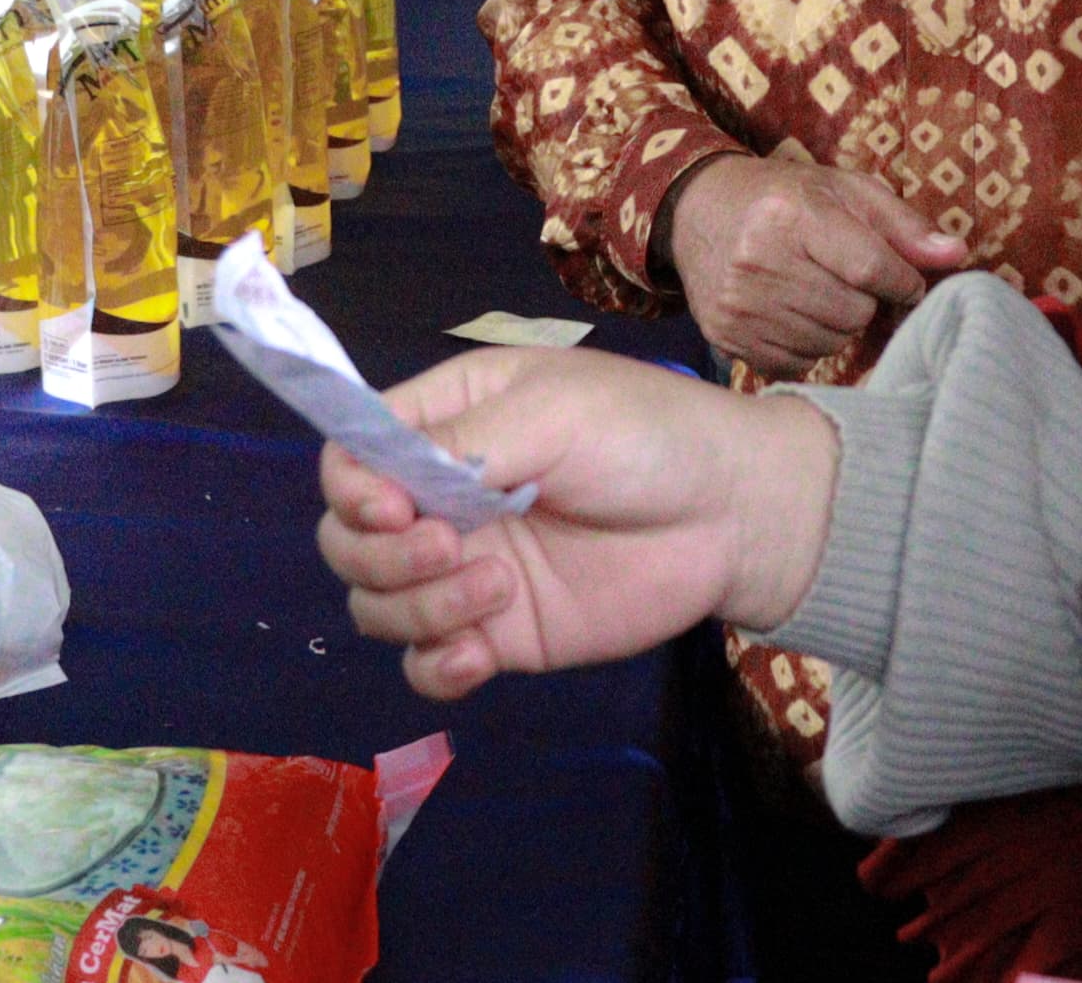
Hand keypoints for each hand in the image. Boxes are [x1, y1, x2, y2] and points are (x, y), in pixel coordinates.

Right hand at [317, 346, 838, 698]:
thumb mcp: (553, 412)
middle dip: (382, 555)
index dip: (352, 489)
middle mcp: (441, 499)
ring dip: (418, 607)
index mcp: (447, 425)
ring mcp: (467, 569)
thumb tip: (387, 485)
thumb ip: (462, 445)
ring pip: (378, 606)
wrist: (733, 515)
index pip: (351, 458)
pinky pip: (428, 667)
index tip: (395, 508)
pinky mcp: (500, 633)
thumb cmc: (647, 436)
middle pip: (348, 540)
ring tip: (498, 590)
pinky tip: (480, 655)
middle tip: (454, 550)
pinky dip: (436, 668)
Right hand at [664, 155, 970, 379]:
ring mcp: (738, 304)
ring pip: (830, 343)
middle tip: (844, 278)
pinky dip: (808, 345)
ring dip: (838, 325)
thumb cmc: (785, 197)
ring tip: (818, 292)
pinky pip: (798, 364)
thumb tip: (958, 256)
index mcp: (793, 215)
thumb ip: (905, 226)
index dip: (901, 282)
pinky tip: (794, 314)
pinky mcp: (726, 336)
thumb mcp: (846, 191)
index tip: (903, 280)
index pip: (872, 269)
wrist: (696, 210)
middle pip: (853, 313)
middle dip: (864, 301)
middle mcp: (759, 260)